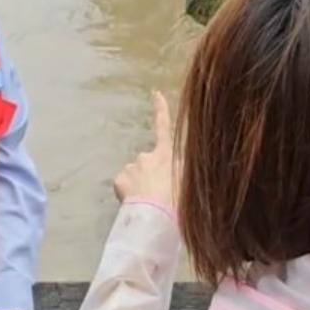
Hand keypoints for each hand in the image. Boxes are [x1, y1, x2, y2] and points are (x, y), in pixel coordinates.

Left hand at [113, 91, 175, 206]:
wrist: (156, 217)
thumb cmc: (178, 204)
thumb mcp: (189, 185)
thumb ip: (182, 172)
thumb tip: (178, 170)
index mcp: (167, 156)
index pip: (164, 128)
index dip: (160, 110)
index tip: (155, 93)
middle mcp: (147, 156)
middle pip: (147, 163)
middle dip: (149, 176)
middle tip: (158, 197)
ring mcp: (132, 166)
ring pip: (135, 176)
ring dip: (139, 187)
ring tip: (149, 204)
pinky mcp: (120, 179)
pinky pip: (124, 186)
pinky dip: (128, 194)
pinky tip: (136, 204)